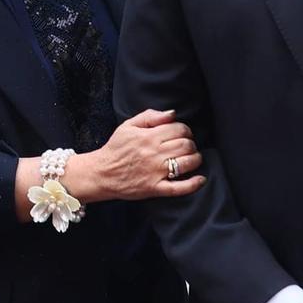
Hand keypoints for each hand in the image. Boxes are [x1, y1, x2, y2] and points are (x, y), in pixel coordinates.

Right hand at [68, 109, 205, 202]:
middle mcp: (154, 153)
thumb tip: (172, 114)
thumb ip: (150, 116)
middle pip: (186, 145)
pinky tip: (200, 179)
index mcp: (148, 136)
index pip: (179, 129)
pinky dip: (193, 184)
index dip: (185, 130)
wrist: (101, 173)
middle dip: (191, 144)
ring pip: (187, 163)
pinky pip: (179, 188)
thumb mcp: (128, 126)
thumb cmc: (115, 149)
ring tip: (191, 159)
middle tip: (186, 147)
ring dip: (195, 160)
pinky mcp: (155, 188)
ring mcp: (155, 172)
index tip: (183, 134)